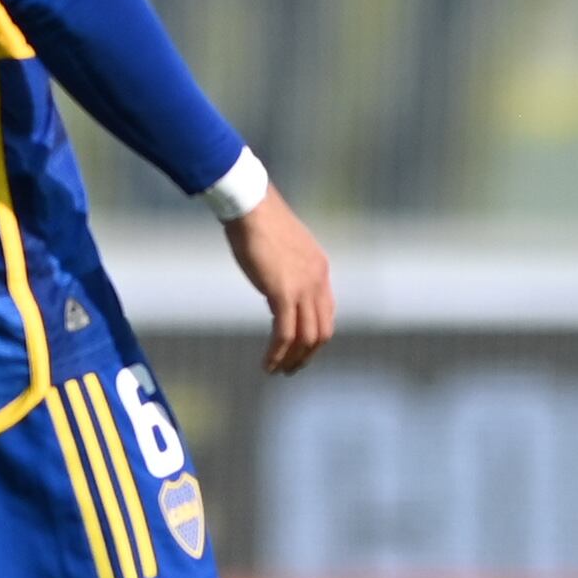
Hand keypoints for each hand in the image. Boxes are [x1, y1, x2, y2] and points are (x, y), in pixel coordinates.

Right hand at [225, 190, 335, 376]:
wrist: (251, 206)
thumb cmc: (259, 220)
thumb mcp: (282, 249)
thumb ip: (286, 271)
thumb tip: (276, 293)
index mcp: (319, 268)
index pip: (326, 311)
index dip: (314, 334)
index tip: (300, 347)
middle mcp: (318, 280)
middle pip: (322, 330)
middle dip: (308, 354)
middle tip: (292, 368)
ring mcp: (303, 287)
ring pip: (306, 337)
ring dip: (293, 359)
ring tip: (277, 371)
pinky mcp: (283, 292)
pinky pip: (284, 334)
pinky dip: (277, 354)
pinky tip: (267, 364)